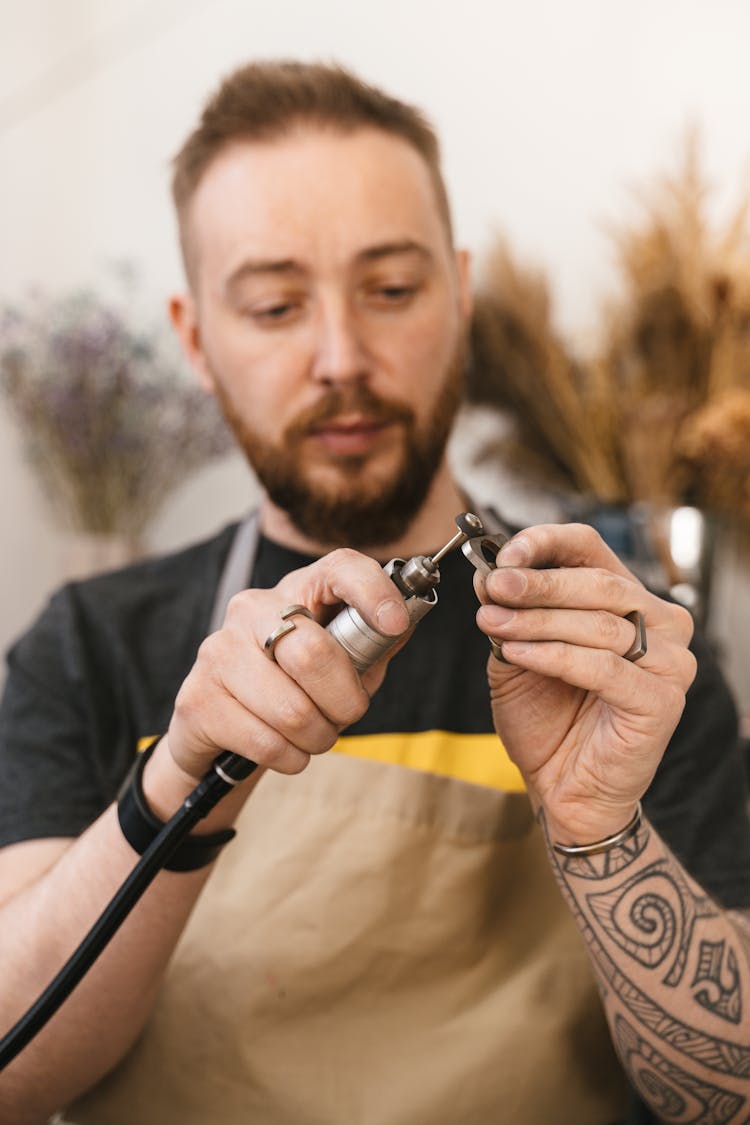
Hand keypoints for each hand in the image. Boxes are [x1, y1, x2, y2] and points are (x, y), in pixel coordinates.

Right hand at [164, 548, 408, 783]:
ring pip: (292, 710)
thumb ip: (372, 644)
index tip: (394, 623)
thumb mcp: (343, 665)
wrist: (221, 734)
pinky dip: (290, 758)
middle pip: (314, 655)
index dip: (372, 592)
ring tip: (312, 736)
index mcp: (296, 592)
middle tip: (345, 716)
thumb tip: (405, 621)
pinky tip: (285, 750)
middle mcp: (252, 609)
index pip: (338, 568)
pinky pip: (266, 742)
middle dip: (345, 703)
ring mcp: (219, 651)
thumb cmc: (295, 690)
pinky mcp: (198, 698)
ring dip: (318, 738)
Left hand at [474, 523, 696, 845]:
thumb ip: (510, 615)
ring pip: (598, 623)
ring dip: (536, 621)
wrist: (564, 789)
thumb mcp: (516, 655)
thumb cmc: (548, 720)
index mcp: (627, 600)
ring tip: (493, 623)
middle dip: (538, 584)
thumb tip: (488, 575)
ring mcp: (668, 663)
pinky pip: (602, 667)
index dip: (546, 543)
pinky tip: (517, 654)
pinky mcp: (662, 702)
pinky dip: (553, 656)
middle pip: (597, 583)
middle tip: (494, 587)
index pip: (590, 548)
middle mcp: (658, 624)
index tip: (504, 555)